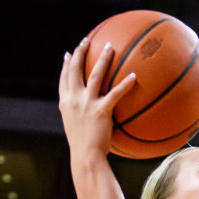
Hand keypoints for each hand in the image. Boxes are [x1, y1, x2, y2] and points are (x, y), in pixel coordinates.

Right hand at [57, 36, 139, 157]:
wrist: (85, 157)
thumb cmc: (84, 149)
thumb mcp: (78, 129)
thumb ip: (82, 118)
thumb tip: (92, 117)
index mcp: (65, 104)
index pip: (63, 80)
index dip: (65, 65)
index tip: (68, 54)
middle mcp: (73, 100)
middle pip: (74, 70)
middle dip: (80, 52)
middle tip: (87, 41)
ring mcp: (86, 104)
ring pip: (94, 74)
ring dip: (103, 59)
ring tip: (110, 47)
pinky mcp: (101, 110)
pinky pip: (116, 93)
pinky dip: (126, 84)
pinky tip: (134, 76)